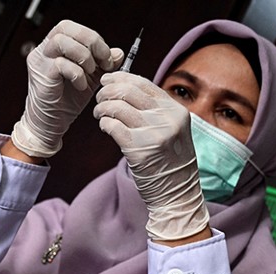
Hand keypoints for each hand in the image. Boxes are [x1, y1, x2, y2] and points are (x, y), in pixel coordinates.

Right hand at [11, 20, 123, 158]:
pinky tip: (81, 86)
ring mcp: (40, 62)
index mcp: (54, 47)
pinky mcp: (41, 77)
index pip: (74, 28)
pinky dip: (77, 74)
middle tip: (103, 61)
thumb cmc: (66, 101)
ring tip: (90, 73)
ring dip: (83, 56)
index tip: (107, 57)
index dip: (93, 38)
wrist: (51, 124)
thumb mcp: (91, 79)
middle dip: (91, 42)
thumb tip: (118, 53)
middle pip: (66, 28)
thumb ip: (103, 64)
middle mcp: (44, 51)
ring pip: (62, 42)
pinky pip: (61, 64)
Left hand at [94, 72, 208, 241]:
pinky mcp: (138, 150)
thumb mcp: (172, 130)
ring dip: (102, 107)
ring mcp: (153, 134)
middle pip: (129, 91)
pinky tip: (104, 126)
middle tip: (99, 97)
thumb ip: (156, 111)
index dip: (122, 78)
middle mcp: (166, 119)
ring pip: (117, 107)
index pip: (144, 84)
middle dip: (107, 91)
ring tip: (98, 113)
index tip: (108, 79)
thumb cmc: (170, 162)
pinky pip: (113, 126)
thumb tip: (127, 89)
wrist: (177, 193)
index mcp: (176, 111)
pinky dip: (104, 123)